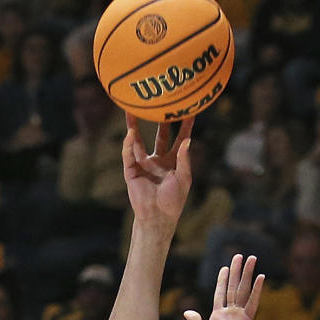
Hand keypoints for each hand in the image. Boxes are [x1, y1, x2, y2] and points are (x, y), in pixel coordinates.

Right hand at [123, 114, 193, 230]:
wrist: (158, 217)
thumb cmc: (173, 201)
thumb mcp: (184, 178)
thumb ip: (185, 159)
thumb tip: (188, 140)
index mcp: (173, 162)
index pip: (180, 138)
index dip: (185, 125)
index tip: (190, 109)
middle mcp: (158, 160)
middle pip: (159, 136)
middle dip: (159, 120)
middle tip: (160, 102)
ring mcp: (144, 165)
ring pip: (138, 142)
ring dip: (134, 127)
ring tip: (131, 111)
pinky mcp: (132, 171)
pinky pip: (129, 155)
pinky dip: (128, 145)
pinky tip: (130, 133)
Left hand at [185, 254, 263, 319]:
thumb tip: (188, 311)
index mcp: (217, 317)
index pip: (220, 294)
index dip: (222, 280)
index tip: (225, 268)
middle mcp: (229, 314)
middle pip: (233, 287)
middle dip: (237, 271)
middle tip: (240, 255)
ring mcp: (238, 316)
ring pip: (243, 290)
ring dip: (247, 274)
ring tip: (252, 258)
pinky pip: (252, 302)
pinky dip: (256, 290)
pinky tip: (261, 277)